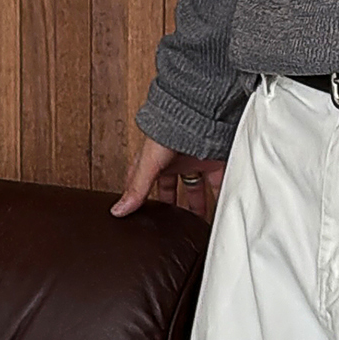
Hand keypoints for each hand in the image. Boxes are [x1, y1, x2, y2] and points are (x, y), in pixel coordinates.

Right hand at [111, 137, 226, 222]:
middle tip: (173, 224)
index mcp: (154, 159)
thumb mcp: (148, 164)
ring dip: (197, 205)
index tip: (140, 212)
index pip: (144, 181)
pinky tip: (219, 210)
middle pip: (172, 187)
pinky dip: (218, 197)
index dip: (141, 195)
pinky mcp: (214, 162)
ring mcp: (194, 161)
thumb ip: (137, 189)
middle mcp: (174, 160)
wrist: (197, 115)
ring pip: (195, 188)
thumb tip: (119, 210)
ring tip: (198, 223)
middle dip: (173, 205)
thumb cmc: (169, 129)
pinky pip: (217, 184)